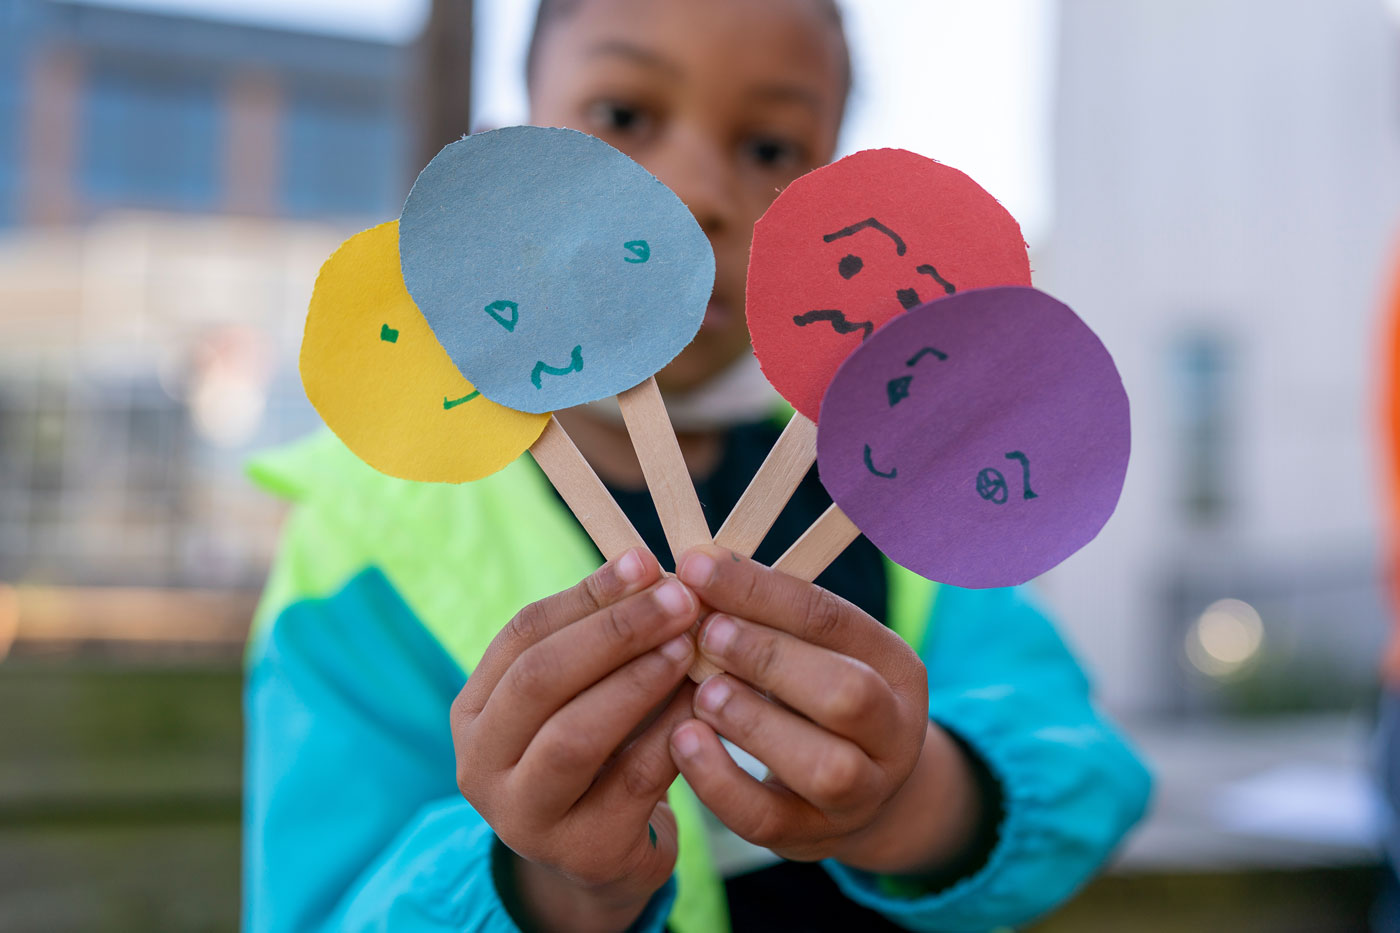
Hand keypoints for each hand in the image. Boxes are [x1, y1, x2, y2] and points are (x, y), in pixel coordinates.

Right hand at [451, 548, 701, 931]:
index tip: (646, 560)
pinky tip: (706, 701)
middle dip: (615, 632)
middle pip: (540, 680)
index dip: (587, 594)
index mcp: (474, 711)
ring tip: (690, 645)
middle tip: (679, 599)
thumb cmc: (597, 755)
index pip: (523, 633)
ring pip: (576, 736)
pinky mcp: (582, 851)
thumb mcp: (579, 695)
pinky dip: (672, 732)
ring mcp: (525, 815)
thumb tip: (650, 566)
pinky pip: (633, 780)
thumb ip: (600, 639)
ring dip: (639, 681)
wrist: (600, 858)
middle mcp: (481, 765)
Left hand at [669, 547, 983, 874]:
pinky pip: (768, 818)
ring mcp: (860, 792)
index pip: (832, 618)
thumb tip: (695, 568)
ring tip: (702, 691)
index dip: (760, 590)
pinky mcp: (812, 835)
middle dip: (769, 657)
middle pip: (848, 693)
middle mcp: (892, 731)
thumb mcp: (811, 649)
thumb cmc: (812, 693)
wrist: (853, 790)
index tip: (696, 566)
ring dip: (754, 722)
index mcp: (893, 664)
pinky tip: (683, 741)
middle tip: (706, 632)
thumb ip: (768, 616)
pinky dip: (720, 780)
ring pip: (823, 766)